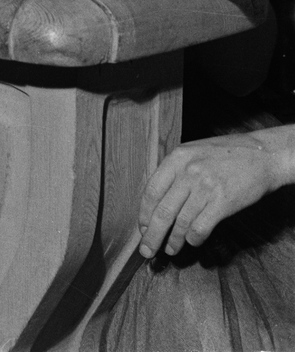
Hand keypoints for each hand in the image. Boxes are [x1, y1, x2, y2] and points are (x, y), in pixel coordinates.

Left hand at [138, 127, 294, 256]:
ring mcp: (205, 187)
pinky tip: (192, 242)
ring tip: (170, 250)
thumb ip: (175, 171)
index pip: (151, 191)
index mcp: (176, 158)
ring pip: (181, 222)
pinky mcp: (223, 202)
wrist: (261, 155)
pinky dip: (194, 239)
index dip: (144, 213)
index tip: (142, 228)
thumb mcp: (193, 152)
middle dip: (152, 234)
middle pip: (163, 211)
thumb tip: (157, 199)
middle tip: (147, 250)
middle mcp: (188, 172)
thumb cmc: (225, 155)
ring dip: (173, 240)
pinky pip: (201, 227)